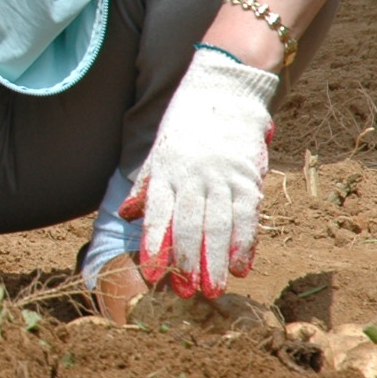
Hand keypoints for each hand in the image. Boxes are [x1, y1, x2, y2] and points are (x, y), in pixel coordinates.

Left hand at [121, 47, 278, 296]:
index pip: (158, 214)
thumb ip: (146, 184)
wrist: (224, 83)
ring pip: (219, 224)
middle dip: (186, 262)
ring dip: (216, 260)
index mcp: (167, 169)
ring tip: (213, 290)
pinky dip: (246, 241)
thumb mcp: (158, 148)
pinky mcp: (249, 173)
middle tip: (185, 293)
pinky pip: (248, 213)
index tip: (151, 274)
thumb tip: (126, 215)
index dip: (155, 245)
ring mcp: (223, 174)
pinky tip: (242, 265)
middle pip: (189, 225)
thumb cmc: (187, 121)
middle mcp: (193, 175)